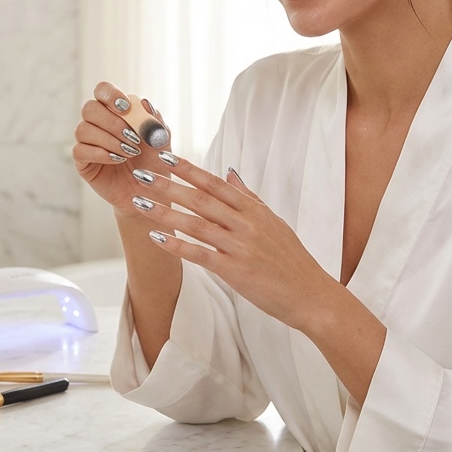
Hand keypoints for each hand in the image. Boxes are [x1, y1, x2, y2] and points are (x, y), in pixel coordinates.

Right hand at [72, 82, 176, 219]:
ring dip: (109, 140)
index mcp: (115, 111)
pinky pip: (80, 150)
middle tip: (133, 138)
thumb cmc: (154, 163)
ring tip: (130, 153)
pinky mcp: (83, 162)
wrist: (150, 193)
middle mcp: (97, 123)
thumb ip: (154, 121)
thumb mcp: (161, 140)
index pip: (102, 90)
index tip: (125, 107)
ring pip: (83, 129)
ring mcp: (88, 142)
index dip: (110, 94)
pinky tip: (118, 160)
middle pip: (89, 108)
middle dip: (112, 122)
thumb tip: (143, 102)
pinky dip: (101, 153)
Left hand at [127, 156, 335, 329]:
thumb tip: (230, 173)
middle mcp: (246, 224)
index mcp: (254, 210)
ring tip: (140, 202)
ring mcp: (241, 247)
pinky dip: (177, 245)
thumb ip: (249, 198)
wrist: (311, 295)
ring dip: (165, 212)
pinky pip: (200, 254)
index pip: (216, 184)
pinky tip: (156, 237)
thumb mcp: (273, 222)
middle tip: (142, 174)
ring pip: (196, 224)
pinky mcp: (236, 271)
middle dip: (168, 185)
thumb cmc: (292, 260)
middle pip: (201, 199)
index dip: (189, 169)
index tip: (165, 157)